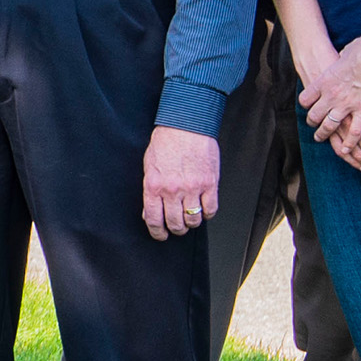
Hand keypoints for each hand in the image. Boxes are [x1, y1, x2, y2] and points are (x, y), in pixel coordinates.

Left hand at [140, 125, 220, 241]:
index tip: (161, 235)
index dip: (157, 232)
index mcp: (154, 186)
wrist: (186, 125)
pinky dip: (207, 214)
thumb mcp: (149, 167)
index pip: (153, 220)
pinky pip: (211, 209)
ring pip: (193, 220)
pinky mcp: (210, 184)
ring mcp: (193, 188)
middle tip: (177, 227)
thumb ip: (150, 190)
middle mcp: (173, 190)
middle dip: (175, 229)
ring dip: (191, 223)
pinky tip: (203, 209)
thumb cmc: (165, 143)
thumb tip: (151, 213)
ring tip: (189, 218)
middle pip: (175, 223)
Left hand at [300, 40, 360, 156]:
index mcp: (324, 81)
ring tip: (321, 138)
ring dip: (324, 134)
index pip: (306, 99)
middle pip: (314, 115)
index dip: (306, 105)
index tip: (308, 107)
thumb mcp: (343, 54)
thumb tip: (343, 57)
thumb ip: (340, 60)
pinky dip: (350, 142)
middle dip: (312, 123)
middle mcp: (331, 95)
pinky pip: (355, 131)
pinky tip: (346, 149)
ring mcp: (347, 104)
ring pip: (330, 125)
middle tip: (313, 128)